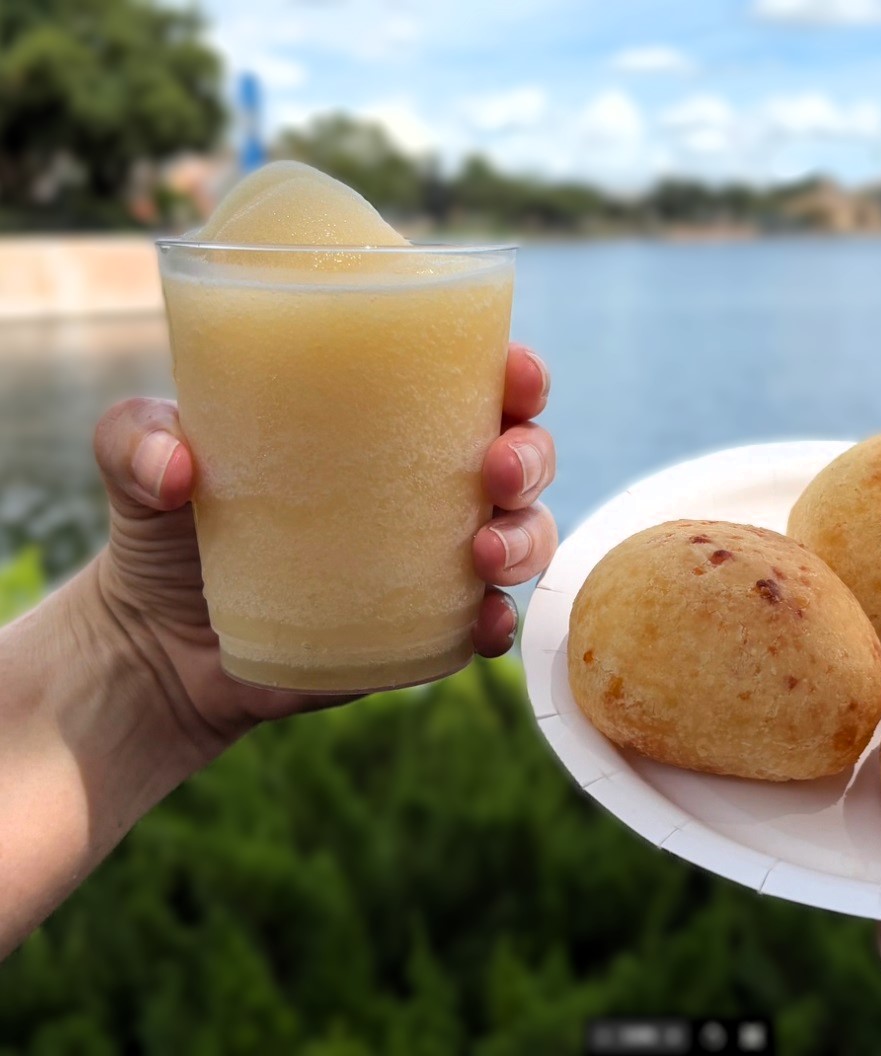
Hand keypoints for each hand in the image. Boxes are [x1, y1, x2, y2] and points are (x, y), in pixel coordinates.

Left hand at [90, 341, 557, 754]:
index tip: (517, 374)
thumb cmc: (164, 530)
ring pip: (523, 535)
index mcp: (383, 424)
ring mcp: (432, 559)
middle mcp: (425, 485)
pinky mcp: (424, 626)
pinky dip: (500, 623)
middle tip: (495, 468)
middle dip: (532, 455)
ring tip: (485, 552)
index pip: (474, 384)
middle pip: (522, 455)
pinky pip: (488, 623)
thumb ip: (133, 438)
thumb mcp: (135, 463)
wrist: (158, 647)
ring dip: (527, 537)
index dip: (518, 374)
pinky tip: (484, 624)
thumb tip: (178, 464)